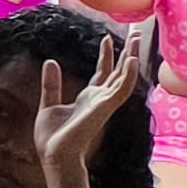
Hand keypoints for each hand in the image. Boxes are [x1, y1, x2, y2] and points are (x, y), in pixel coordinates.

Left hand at [31, 36, 147, 183]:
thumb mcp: (49, 104)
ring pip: (124, 76)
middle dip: (127, 51)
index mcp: (88, 98)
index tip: (108, 38)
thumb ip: (52, 84)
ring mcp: (105, 103)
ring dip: (132, 57)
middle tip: (136, 32)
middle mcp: (100, 99)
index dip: (107, 56)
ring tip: (138, 38)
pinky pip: (121, 90)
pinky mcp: (105, 109)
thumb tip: (50, 62)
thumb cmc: (53, 137)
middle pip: (118, 71)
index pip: (102, 73)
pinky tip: (132, 60)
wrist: (54, 155)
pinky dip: (128, 75)